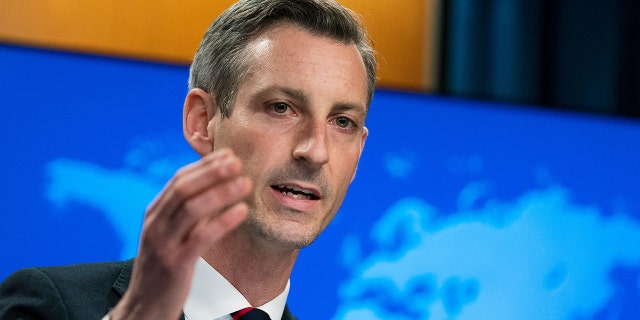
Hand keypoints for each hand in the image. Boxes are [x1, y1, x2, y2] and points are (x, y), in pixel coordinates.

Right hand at [109, 149, 251, 319]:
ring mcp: (163, 244)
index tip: (228, 155)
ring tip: (245, 184)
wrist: (144, 307)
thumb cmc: (163, 269)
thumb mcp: (169, 236)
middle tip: (238, 162)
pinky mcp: (176, 264)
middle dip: (212, 173)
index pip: (179, 180)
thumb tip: (214, 189)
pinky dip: (223, 221)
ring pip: (192, 209)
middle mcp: (155, 225)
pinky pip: (201, 237)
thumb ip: (185, 214)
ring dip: (221, 193)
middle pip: (184, 189)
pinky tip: (241, 212)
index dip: (204, 166)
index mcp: (154, 214)